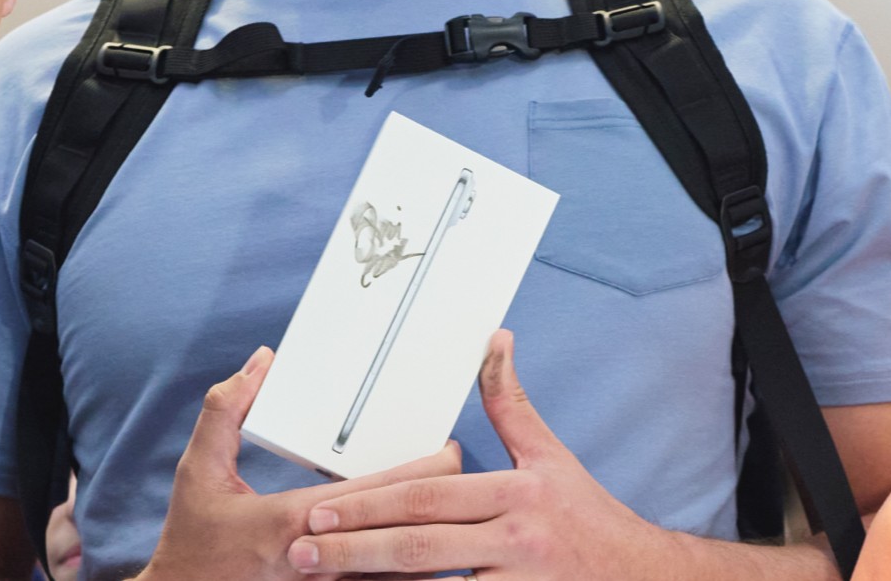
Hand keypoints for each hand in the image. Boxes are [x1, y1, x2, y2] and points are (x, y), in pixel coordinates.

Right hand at [139, 348, 463, 580]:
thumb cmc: (194, 541)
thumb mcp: (199, 471)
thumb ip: (225, 412)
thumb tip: (262, 363)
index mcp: (294, 521)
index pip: (376, 495)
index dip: (421, 474)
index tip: (450, 452)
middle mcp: (321, 562)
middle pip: (404, 534)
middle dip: (443, 507)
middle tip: (470, 482)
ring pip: (403, 575)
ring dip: (436, 548)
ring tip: (464, 520)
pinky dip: (411, 580)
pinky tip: (433, 565)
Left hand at [290, 330, 678, 577]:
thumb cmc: (590, 520)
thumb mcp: (551, 459)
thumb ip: (510, 405)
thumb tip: (492, 339)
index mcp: (516, 494)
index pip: (429, 498)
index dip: (370, 504)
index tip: (319, 509)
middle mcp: (517, 539)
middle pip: (421, 548)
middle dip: (354, 550)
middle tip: (301, 551)